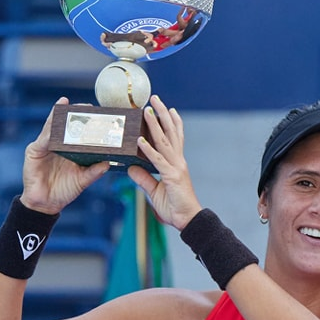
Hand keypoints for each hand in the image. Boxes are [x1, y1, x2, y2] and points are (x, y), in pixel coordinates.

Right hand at [19, 98, 110, 213]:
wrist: (46, 204)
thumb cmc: (64, 190)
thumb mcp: (83, 180)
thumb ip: (94, 171)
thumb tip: (108, 163)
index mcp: (69, 149)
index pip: (77, 132)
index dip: (85, 121)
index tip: (97, 111)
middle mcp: (56, 145)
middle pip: (64, 125)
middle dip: (73, 114)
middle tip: (86, 105)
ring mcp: (44, 146)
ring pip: (52, 128)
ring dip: (59, 117)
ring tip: (68, 107)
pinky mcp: (34, 152)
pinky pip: (42, 140)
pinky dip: (48, 134)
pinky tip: (54, 129)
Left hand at [128, 95, 202, 229]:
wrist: (188, 220)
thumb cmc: (175, 207)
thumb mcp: (155, 191)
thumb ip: (143, 178)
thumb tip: (130, 167)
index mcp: (176, 164)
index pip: (175, 138)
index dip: (172, 123)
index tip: (167, 109)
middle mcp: (178, 161)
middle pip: (171, 133)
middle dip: (163, 115)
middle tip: (155, 98)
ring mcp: (176, 167)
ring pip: (164, 142)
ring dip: (155, 125)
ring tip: (147, 110)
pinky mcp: (171, 176)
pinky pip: (158, 161)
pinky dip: (149, 150)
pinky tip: (140, 141)